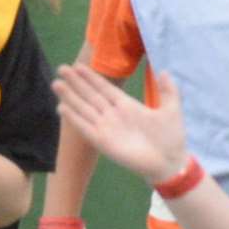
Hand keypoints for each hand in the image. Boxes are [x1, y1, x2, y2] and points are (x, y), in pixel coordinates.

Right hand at [52, 65, 188, 182]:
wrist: (169, 162)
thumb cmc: (171, 138)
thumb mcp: (172, 109)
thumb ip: (168, 90)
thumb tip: (164, 71)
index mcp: (127, 105)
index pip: (104, 87)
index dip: (91, 77)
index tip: (78, 66)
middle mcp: (113, 114)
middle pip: (90, 95)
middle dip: (75, 82)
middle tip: (61, 68)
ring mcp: (107, 128)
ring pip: (84, 108)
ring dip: (70, 97)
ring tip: (56, 84)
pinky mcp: (103, 142)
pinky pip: (85, 128)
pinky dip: (74, 119)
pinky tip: (62, 109)